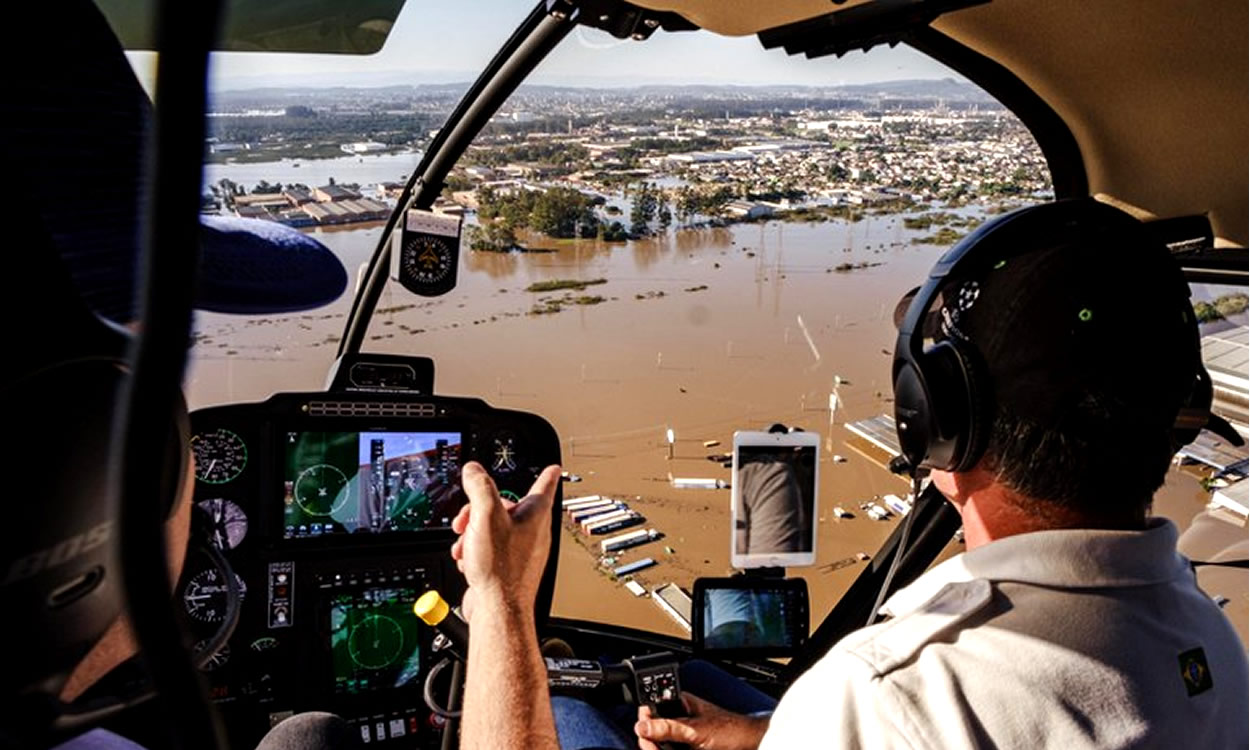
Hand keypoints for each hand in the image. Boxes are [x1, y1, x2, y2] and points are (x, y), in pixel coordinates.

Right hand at [450, 462, 560, 621]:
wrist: (497, 609)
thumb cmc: (501, 568)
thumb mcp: (485, 515)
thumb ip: (479, 487)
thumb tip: (473, 470)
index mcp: (534, 514)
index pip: (544, 485)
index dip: (547, 473)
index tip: (553, 467)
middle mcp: (532, 532)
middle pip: (503, 507)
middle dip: (478, 511)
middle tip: (466, 519)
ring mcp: (520, 551)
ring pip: (491, 529)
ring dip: (472, 534)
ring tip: (466, 545)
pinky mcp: (507, 568)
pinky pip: (488, 550)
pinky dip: (475, 552)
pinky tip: (469, 560)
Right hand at [635, 693, 768, 749]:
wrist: (750, 746)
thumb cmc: (732, 730)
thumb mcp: (696, 729)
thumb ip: (669, 727)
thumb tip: (643, 725)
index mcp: (680, 704)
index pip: (652, 710)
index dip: (644, 722)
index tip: (641, 732)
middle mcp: (679, 719)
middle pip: (653, 731)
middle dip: (650, 740)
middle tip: (650, 746)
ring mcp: (683, 737)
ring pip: (660, 745)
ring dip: (657, 749)